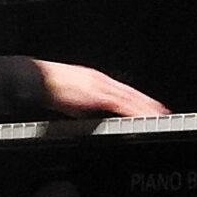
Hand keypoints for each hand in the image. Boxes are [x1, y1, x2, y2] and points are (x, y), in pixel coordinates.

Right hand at [34, 60, 169, 118]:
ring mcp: (99, 85)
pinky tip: (140, 116)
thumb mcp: (69, 98)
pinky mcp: (95, 94)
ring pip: (129, 97)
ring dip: (145, 107)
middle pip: (130, 92)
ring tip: (158, 115)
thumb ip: (82, 106)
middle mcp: (100, 80)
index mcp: (94, 80)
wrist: (34, 80)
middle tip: (162, 111)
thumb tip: (88, 115)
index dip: (138, 98)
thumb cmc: (47, 88)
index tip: (149, 105)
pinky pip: (119, 103)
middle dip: (147, 102)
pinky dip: (132, 110)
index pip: (122, 90)